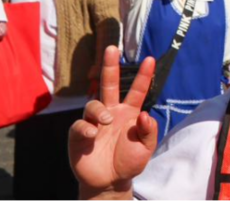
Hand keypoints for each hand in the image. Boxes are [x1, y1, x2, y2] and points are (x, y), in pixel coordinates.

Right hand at [70, 47, 157, 198]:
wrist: (110, 182)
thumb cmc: (129, 162)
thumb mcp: (146, 148)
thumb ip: (148, 131)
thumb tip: (144, 114)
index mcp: (129, 113)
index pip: (137, 90)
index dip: (143, 76)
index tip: (150, 59)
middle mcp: (111, 113)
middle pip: (109, 85)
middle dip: (110, 66)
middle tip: (112, 48)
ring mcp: (94, 123)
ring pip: (93, 104)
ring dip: (99, 110)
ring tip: (106, 121)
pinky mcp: (79, 135)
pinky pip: (79, 125)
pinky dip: (85, 127)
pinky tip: (92, 134)